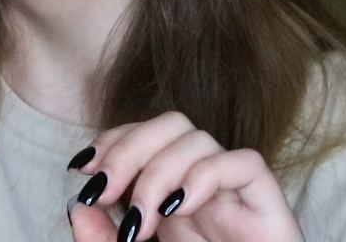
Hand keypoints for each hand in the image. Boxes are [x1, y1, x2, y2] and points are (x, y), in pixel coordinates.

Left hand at [67, 112, 302, 241]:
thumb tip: (77, 208)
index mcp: (171, 196)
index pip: (144, 134)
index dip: (113, 140)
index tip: (82, 170)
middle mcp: (202, 187)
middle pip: (170, 124)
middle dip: (128, 149)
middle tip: (104, 192)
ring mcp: (235, 196)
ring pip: (199, 139)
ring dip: (159, 171)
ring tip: (142, 221)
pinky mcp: (269, 208)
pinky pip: (245, 163)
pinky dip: (207, 175)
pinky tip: (181, 208)